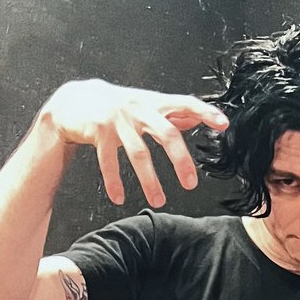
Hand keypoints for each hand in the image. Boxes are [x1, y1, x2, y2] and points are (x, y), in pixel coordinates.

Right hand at [41, 79, 228, 207]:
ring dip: (149, 180)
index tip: (223, 124)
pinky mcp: (99, 131)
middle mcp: (139, 109)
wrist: (75, 99)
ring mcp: (118, 120)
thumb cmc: (119, 106)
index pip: (186, 103)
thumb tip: (196, 118)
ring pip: (139, 153)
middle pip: (166, 133)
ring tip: (158, 201)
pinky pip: (108, 161)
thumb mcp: (147, 105)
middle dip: (180, 160)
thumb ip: (172, 113)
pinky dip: (114, 181)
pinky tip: (119, 198)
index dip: (205, 112)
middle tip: (191, 184)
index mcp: (155, 103)